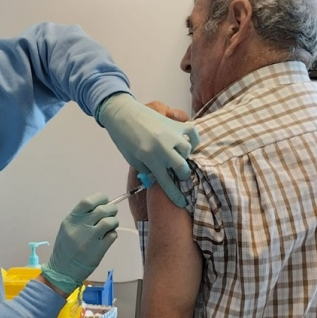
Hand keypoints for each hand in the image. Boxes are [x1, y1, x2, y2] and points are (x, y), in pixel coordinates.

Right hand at [41, 193, 118, 293]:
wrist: (63, 270)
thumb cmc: (65, 248)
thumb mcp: (67, 228)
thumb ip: (81, 217)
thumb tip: (101, 206)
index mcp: (71, 220)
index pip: (88, 202)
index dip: (100, 198)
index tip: (104, 200)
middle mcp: (80, 227)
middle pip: (102, 210)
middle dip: (111, 209)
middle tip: (111, 213)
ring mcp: (90, 238)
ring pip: (109, 222)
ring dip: (113, 222)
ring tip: (111, 226)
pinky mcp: (99, 250)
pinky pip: (112, 236)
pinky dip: (113, 234)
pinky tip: (108, 237)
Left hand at [128, 101, 189, 219]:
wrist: (123, 114)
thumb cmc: (125, 139)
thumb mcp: (132, 160)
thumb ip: (147, 170)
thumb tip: (160, 177)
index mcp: (150, 159)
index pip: (166, 182)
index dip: (175, 195)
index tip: (182, 202)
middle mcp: (163, 148)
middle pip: (182, 168)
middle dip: (182, 174)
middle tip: (179, 173)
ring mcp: (171, 135)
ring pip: (187, 151)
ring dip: (184, 156)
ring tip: (177, 155)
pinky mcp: (175, 123)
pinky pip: (192, 132)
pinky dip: (193, 140)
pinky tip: (187, 143)